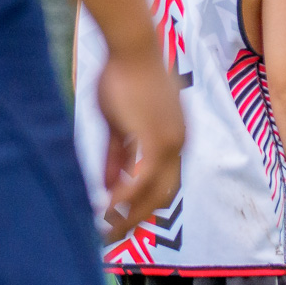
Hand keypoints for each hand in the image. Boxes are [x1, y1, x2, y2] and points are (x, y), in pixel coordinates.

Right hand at [94, 47, 183, 242]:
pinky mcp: (157, 138)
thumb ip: (118, 156)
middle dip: (138, 219)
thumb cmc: (123, 77)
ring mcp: (172, 142)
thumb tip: (109, 184)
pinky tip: (105, 208)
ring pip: (155, 193)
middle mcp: (180, 144)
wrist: (132, 48)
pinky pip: (142, 179)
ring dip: (130, 215)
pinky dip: (125, 197)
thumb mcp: (119, 124)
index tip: (121, 221)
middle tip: (112, 236)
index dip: (144, 205)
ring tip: (106, 230)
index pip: (166, 183)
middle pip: (164, 195)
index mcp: (175, 138)